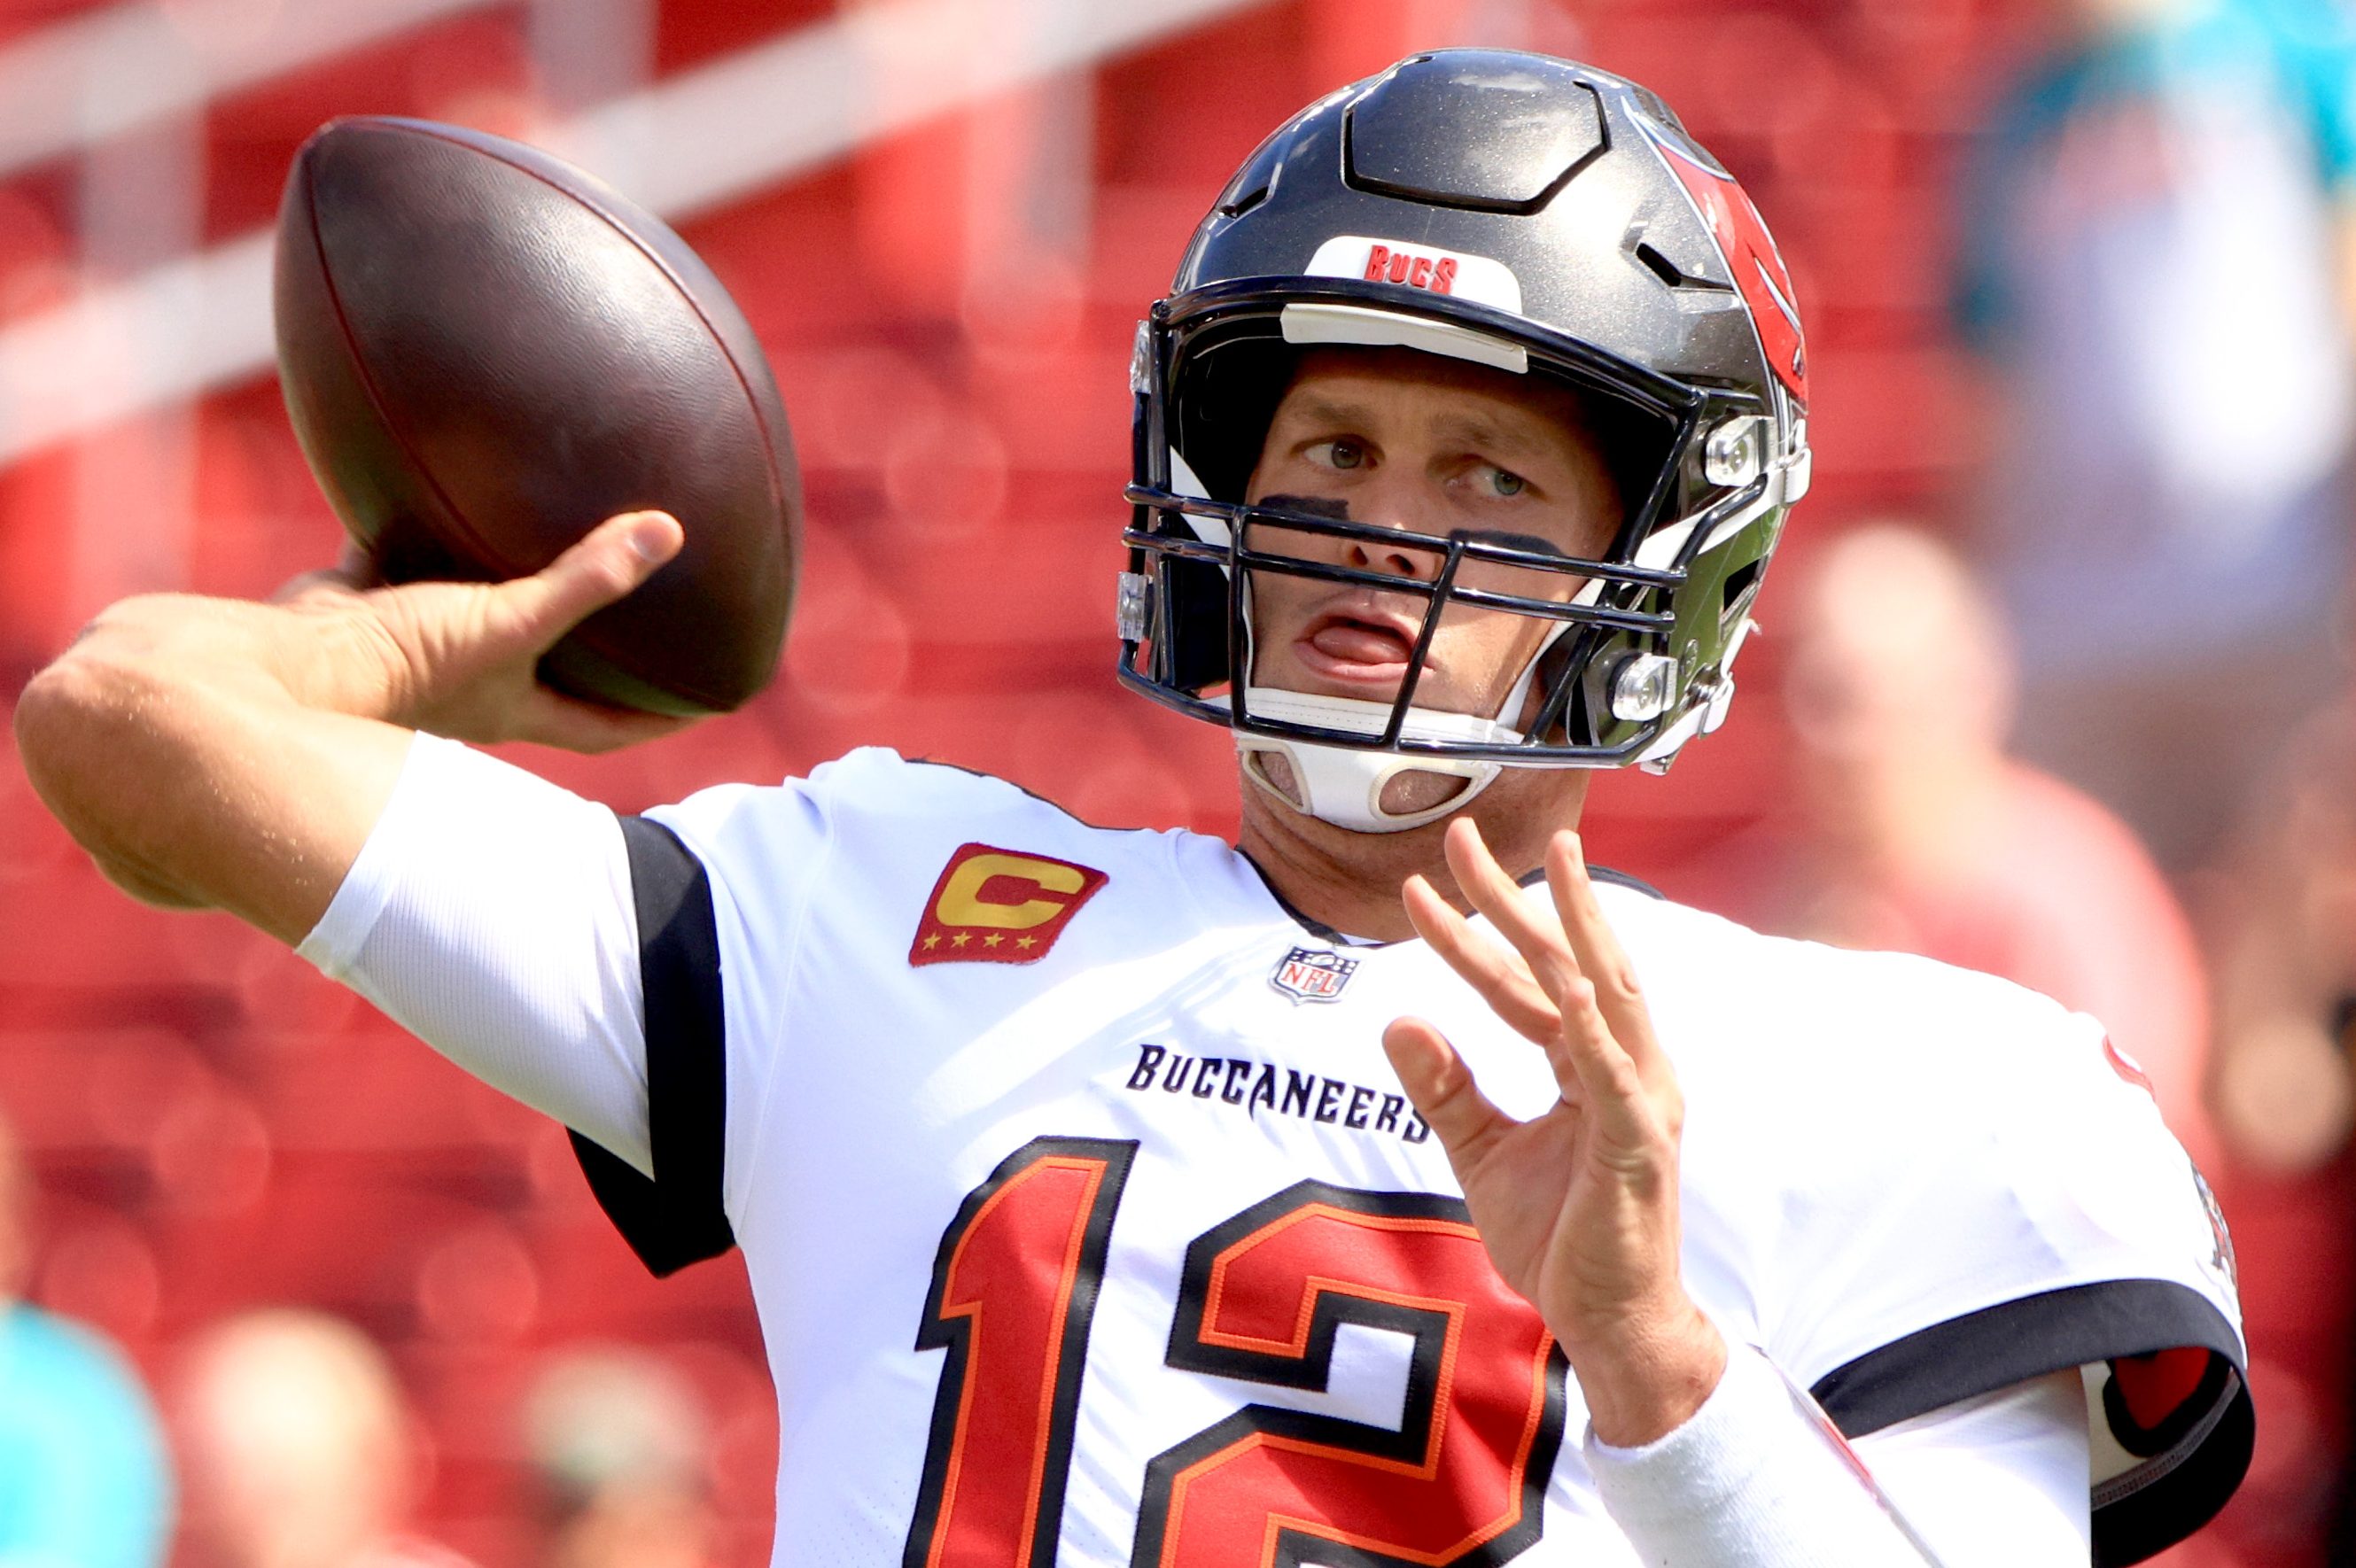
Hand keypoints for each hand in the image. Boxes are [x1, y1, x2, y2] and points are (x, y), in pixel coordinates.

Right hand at [268, 510, 692, 752]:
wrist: (276, 666)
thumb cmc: (402, 663)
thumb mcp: (508, 621)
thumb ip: (583, 580)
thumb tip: (668, 532)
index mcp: (512, 709)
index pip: (605, 727)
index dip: (658, 718)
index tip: (708, 703)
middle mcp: (468, 687)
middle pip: (545, 676)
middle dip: (589, 656)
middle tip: (638, 618)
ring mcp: (414, 649)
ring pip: (474, 616)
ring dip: (506, 588)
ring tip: (549, 542)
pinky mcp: (361, 606)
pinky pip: (399, 561)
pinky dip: (416, 531)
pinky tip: (436, 486)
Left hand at [1382, 817, 1723, 1446]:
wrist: (1606, 1321)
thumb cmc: (1558, 1238)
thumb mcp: (1482, 1153)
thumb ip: (1446, 1088)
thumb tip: (1397, 1018)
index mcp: (1586, 1063)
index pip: (1521, 983)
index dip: (1469, 934)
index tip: (1417, 887)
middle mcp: (1621, 1065)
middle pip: (1564, 963)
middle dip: (1516, 897)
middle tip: (1465, 836)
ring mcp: (1639, 1099)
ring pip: (1606, 994)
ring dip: (1577, 927)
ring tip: (1553, 863)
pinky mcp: (1641, 1144)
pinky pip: (1617, 1077)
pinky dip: (1597, 1030)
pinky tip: (1574, 986)